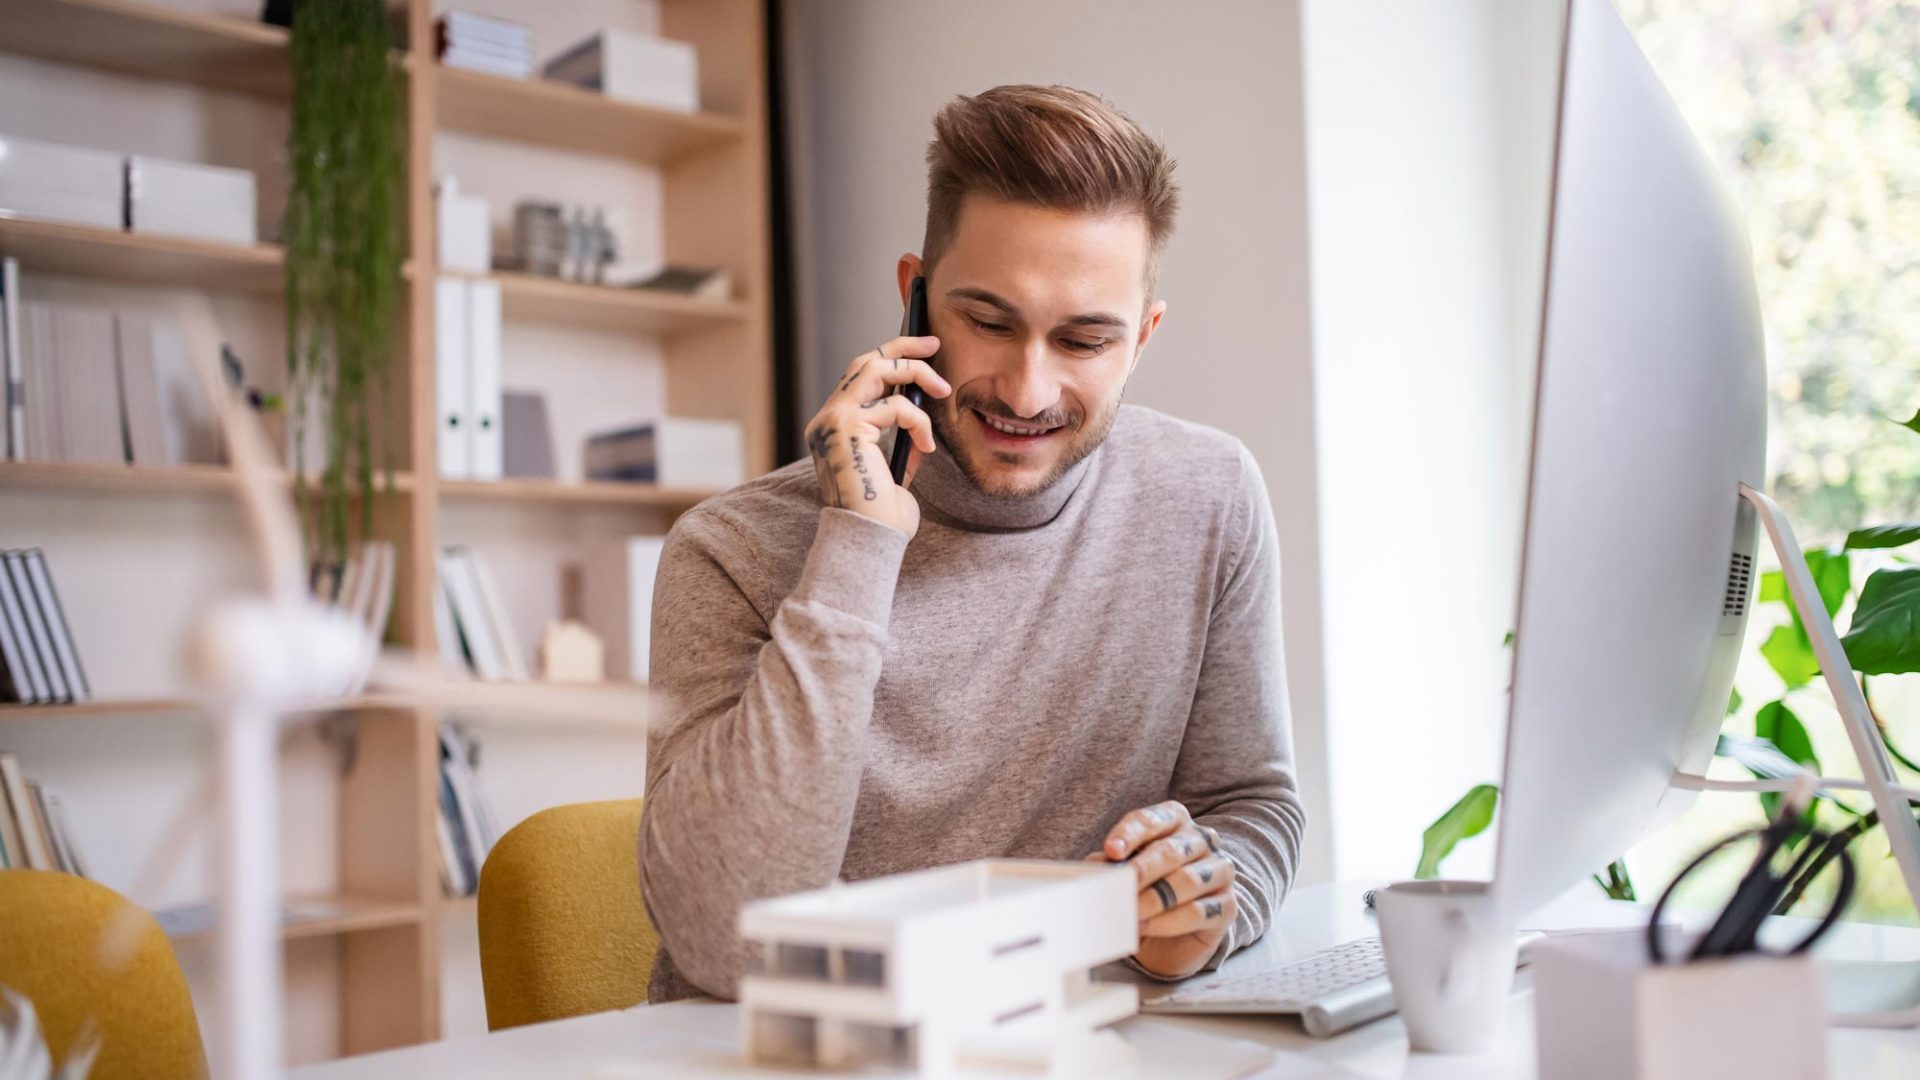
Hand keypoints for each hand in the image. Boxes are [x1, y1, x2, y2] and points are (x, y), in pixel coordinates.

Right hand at [804, 336, 949, 538]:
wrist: (871, 540)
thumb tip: (921, 410)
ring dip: (917, 375)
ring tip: (943, 390)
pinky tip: (926, 446)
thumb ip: (900, 438)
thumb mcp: (895, 468)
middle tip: (934, 343)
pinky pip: (895, 407)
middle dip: (902, 347)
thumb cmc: (883, 516)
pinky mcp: (846, 427)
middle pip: (864, 362)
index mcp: (833, 430)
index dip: (889, 358)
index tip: (921, 349)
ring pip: (878, 370)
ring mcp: (832, 421)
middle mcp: (826, 420)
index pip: (858, 379)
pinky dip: (919, 422)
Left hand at [1093, 801, 1235, 980]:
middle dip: (1141, 871)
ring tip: (1128, 914)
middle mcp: (1202, 840)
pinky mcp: (1227, 905)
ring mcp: (1220, 871)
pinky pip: (1199, 912)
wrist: (1171, 934)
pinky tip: (1146, 927)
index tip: (1111, 851)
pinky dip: (1168, 922)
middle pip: (1170, 851)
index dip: (1129, 834)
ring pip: (1187, 881)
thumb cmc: (1145, 890)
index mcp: (1175, 820)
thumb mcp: (1122, 873)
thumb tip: (1095, 869)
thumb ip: (1111, 866)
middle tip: (1118, 889)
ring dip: (1153, 900)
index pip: (1151, 820)